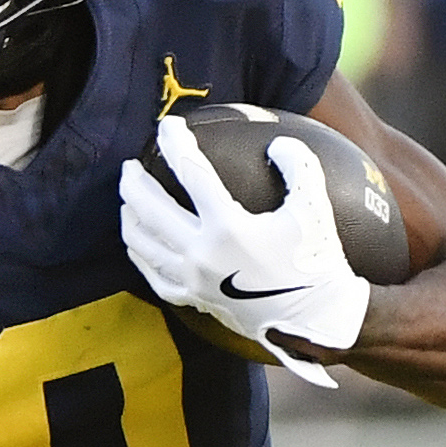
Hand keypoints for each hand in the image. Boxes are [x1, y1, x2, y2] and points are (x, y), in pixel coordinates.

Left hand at [116, 117, 369, 391]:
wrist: (315, 320)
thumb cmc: (316, 260)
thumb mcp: (314, 207)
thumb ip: (298, 165)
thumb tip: (276, 143)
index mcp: (228, 226)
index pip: (190, 172)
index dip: (175, 143)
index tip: (168, 126)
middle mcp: (202, 253)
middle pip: (150, 208)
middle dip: (133, 182)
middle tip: (130, 165)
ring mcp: (193, 280)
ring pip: (143, 242)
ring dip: (130, 216)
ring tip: (128, 200)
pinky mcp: (194, 300)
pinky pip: (153, 275)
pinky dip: (139, 254)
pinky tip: (138, 243)